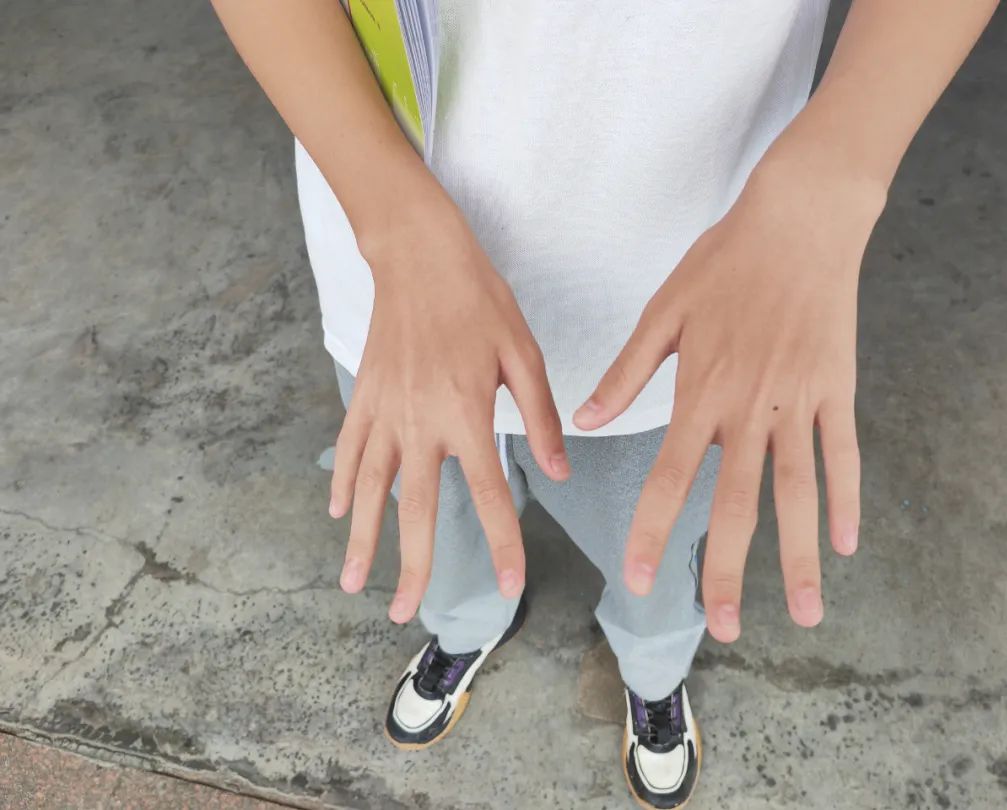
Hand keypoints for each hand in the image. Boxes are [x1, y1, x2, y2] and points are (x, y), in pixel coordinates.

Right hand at [331, 203, 568, 622]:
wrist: (418, 254)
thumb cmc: (478, 299)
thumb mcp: (522, 352)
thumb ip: (538, 415)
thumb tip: (558, 471)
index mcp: (467, 414)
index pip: (490, 495)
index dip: (503, 545)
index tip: (508, 588)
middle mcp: (421, 423)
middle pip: (417, 511)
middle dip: (413, 568)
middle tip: (404, 614)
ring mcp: (385, 411)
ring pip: (368, 490)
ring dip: (361, 541)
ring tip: (353, 584)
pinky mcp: (364, 395)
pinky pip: (350, 449)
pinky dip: (342, 484)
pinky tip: (336, 513)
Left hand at [574, 142, 884, 641]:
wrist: (800, 218)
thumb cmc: (725, 262)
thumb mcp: (665, 311)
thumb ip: (626, 373)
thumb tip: (582, 421)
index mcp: (701, 392)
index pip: (671, 478)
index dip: (655, 532)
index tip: (642, 580)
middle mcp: (751, 408)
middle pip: (738, 504)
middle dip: (728, 569)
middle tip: (721, 627)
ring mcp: (800, 402)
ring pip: (799, 492)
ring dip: (800, 556)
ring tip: (806, 612)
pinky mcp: (837, 388)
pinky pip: (843, 454)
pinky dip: (847, 500)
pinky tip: (846, 544)